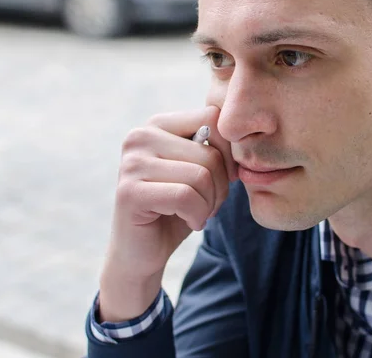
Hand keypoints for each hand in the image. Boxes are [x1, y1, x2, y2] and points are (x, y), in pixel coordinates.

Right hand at [99, 106, 236, 321]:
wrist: (143, 253)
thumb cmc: (177, 209)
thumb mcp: (200, 171)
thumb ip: (214, 147)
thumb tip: (242, 135)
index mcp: (158, 125)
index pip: (211, 117)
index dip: (228, 152)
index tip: (222, 178)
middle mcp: (140, 136)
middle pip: (210, 153)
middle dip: (220, 187)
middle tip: (207, 205)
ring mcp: (132, 163)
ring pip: (201, 176)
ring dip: (209, 204)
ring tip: (196, 213)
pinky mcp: (130, 192)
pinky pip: (186, 197)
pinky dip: (197, 216)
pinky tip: (189, 221)